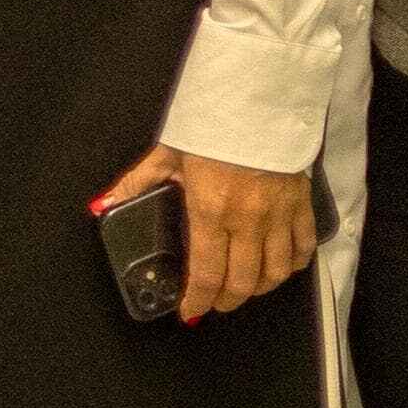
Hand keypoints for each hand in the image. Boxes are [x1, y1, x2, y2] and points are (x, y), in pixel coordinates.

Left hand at [103, 143, 313, 320]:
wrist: (260, 98)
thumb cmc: (212, 124)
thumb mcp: (167, 153)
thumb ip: (137, 183)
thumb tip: (105, 204)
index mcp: (210, 210)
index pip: (207, 273)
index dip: (198, 300)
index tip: (191, 310)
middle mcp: (246, 220)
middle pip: (242, 281)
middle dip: (227, 301)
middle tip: (216, 304)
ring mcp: (278, 214)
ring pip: (275, 272)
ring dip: (259, 288)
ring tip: (245, 289)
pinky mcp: (301, 203)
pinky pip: (302, 247)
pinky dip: (292, 265)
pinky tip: (279, 267)